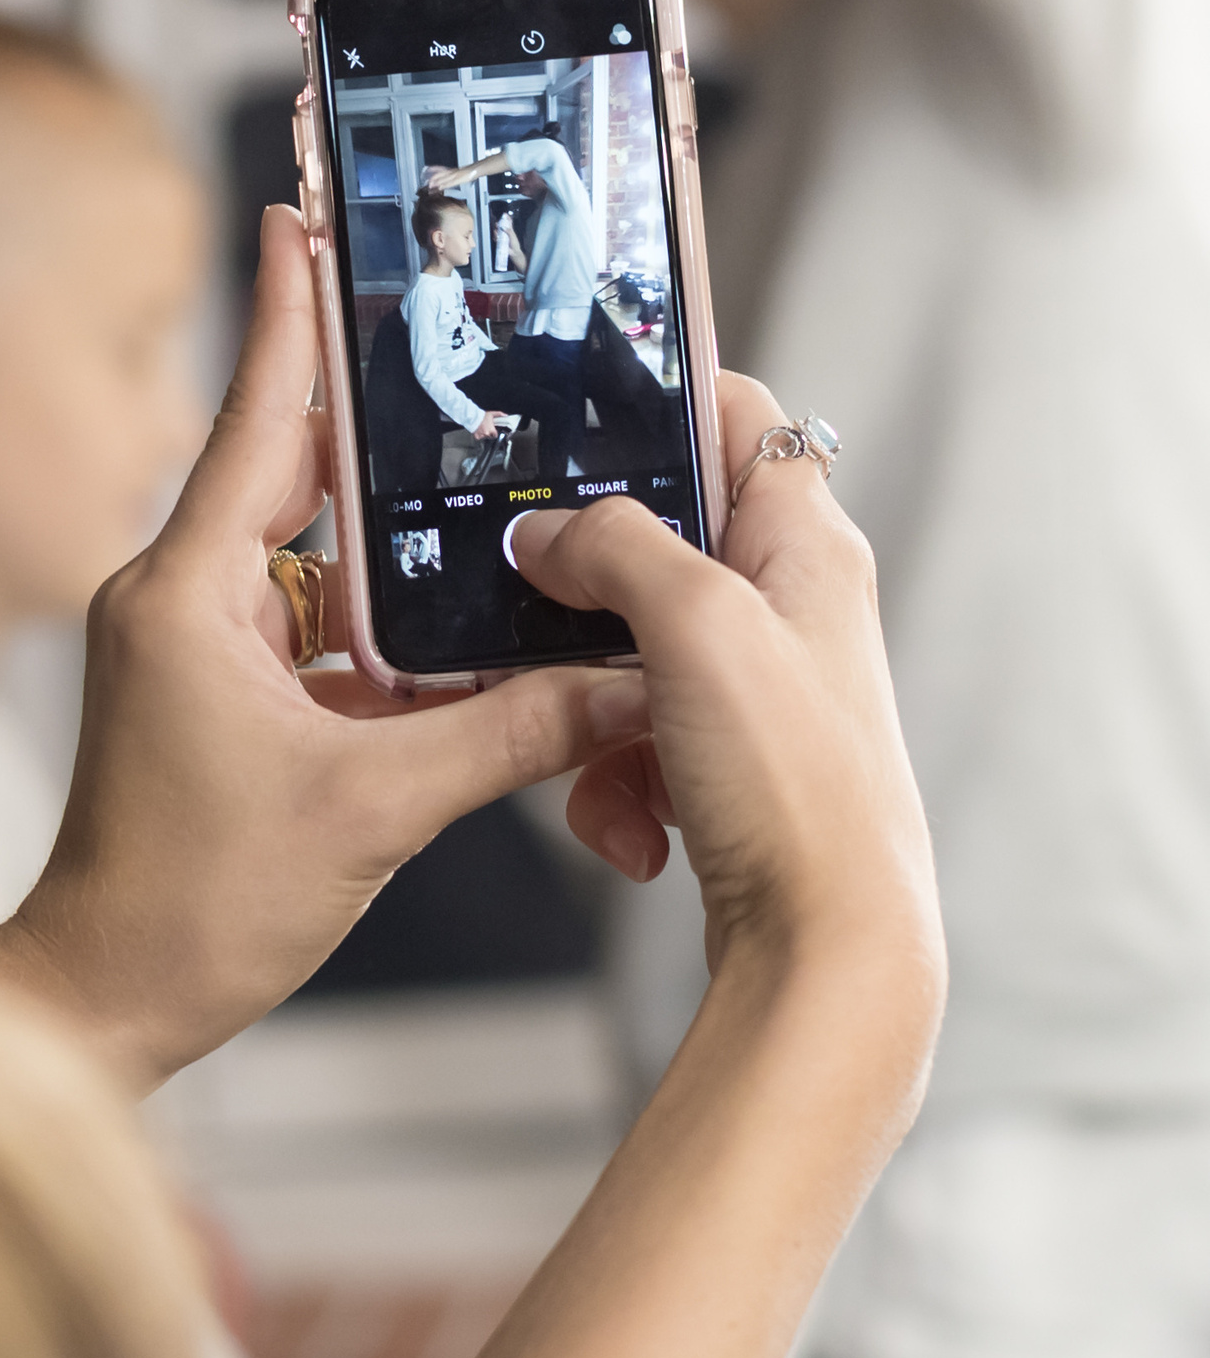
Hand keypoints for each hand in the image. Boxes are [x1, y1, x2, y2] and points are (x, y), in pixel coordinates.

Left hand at [0, 207, 650, 1086]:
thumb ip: (507, 734)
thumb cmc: (198, 904)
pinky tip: (449, 608)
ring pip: (304, 552)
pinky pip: (302, 620)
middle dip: (371, 414)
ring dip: (384, 531)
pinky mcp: (208, 688)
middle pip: (288, 471)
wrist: (105, 994)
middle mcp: (175, 594)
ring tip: (478, 467)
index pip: (253, 420)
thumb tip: (628, 683)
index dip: (289, 315)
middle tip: (448, 328)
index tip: (300, 212)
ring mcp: (187, 641)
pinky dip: (370, 614)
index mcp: (185, 591)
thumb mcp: (373, 807)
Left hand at [423, 164, 468, 193]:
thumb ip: (452, 174)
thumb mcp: (459, 172)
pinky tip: (440, 188)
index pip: (440, 169)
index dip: (433, 169)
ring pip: (443, 179)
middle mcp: (451, 172)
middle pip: (440, 174)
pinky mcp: (458, 179)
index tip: (426, 170)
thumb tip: (448, 178)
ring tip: (430, 186)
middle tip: (426, 183)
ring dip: (436, 183)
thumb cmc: (468, 171)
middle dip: (432, 179)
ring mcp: (454, 175)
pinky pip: (450, 183)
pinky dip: (444, 185)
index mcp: (451, 170)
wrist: (476, 169)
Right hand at [464, 378, 942, 1357]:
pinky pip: (628, 738)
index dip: (653, 406)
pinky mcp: (723, 763)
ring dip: (582, 705)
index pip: (736, 418)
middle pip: (654, 545)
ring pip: (621, 651)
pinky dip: (606, 779)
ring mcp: (754, 689)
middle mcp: (788, 608)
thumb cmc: (796, 787)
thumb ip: (614, 546)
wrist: (829, 950)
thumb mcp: (695, 625)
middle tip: (529, 604)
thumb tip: (545, 529)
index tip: (562, 421)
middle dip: (581, 590)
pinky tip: (623, 828)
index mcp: (806, 547)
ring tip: (593, 763)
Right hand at [472, 412, 504, 441]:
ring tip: (482, 429)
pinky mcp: (476, 436)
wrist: (473, 417)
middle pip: (490, 436)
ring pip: (484, 437)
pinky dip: (478, 435)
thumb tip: (505, 415)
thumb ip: (499, 414)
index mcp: (492, 430)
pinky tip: (478, 431)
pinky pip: (479, 438)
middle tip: (486, 429)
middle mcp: (487, 434)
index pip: (495, 435)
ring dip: (484, 434)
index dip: (494, 433)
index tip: (493, 431)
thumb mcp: (492, 414)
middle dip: (489, 433)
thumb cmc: (482, 416)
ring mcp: (481, 436)